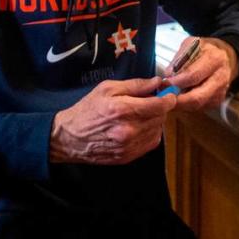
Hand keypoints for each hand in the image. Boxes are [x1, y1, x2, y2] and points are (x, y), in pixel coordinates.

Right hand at [49, 77, 176, 164]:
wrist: (69, 137)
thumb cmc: (88, 109)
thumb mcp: (108, 88)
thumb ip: (136, 85)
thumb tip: (157, 81)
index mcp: (123, 110)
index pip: (159, 105)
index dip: (168, 98)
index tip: (169, 94)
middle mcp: (128, 130)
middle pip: (160, 118)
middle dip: (160, 108)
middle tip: (150, 102)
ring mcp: (128, 146)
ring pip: (157, 131)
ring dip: (155, 121)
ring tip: (141, 115)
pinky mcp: (127, 157)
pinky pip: (150, 143)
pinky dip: (150, 134)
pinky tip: (139, 127)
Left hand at [165, 37, 238, 111]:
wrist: (226, 57)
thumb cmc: (206, 50)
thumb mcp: (191, 44)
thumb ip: (179, 58)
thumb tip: (168, 75)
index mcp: (214, 59)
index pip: (193, 76)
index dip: (176, 82)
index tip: (164, 83)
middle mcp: (220, 78)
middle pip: (197, 97)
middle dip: (177, 100)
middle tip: (164, 97)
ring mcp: (220, 91)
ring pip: (197, 105)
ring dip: (180, 104)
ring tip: (169, 96)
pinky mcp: (218, 100)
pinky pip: (199, 107)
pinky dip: (187, 105)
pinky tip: (181, 97)